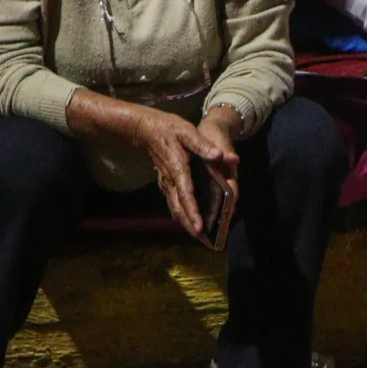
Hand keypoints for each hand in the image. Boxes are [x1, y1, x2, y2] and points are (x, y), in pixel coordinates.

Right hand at [62, 90, 240, 240]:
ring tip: (198, 236)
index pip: (186, 193)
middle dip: (189, 224)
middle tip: (202, 239)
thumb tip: (220, 156)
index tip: (200, 226)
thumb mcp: (187, 131)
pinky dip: (180, 214)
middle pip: (179, 207)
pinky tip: (188, 221)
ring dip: (185, 222)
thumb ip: (203, 145)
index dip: (193, 211)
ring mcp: (166, 183)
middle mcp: (170, 180)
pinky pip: (173, 202)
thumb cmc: (169, 129)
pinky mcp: (165, 183)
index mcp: (178, 168)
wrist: (146, 130)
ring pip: (174, 207)